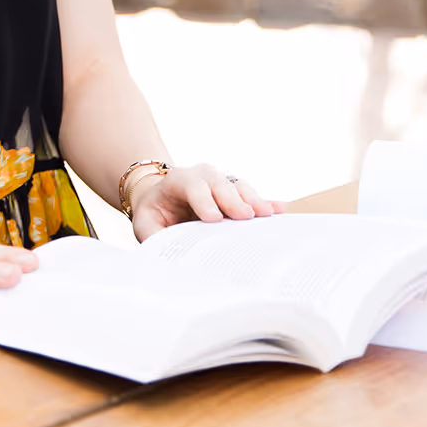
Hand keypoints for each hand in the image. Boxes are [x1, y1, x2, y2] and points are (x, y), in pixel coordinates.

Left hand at [129, 162, 278, 242]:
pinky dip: (267, 202)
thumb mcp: (145, 223)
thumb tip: (162, 251)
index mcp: (178, 181)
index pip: (191, 185)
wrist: (162, 198)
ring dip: (254, 200)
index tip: (213, 218)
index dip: (203, 200)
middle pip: (219, 182)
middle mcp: (203, 176)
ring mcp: (222, 183)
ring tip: (267, 215)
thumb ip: (152, 234)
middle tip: (245, 216)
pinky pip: (253, 195)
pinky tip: (280, 210)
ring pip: (239, 186)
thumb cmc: (155, 214)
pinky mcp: (236, 193)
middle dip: (232, 199)